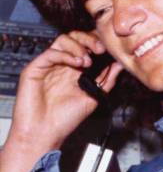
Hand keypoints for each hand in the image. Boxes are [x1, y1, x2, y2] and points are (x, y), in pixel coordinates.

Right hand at [0, 31, 122, 171]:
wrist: (44, 134)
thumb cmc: (65, 119)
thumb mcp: (93, 96)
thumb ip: (107, 80)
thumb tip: (120, 64)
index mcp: (74, 69)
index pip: (86, 45)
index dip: (97, 42)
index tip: (109, 48)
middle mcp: (62, 64)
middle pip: (74, 37)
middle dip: (90, 39)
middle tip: (100, 49)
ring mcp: (48, 65)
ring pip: (62, 40)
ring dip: (79, 46)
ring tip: (87, 61)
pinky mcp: (35, 69)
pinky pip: (51, 52)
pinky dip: (66, 54)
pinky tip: (77, 64)